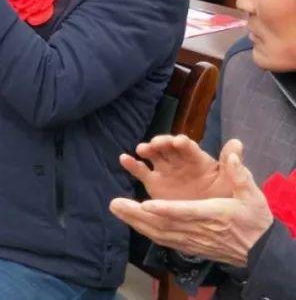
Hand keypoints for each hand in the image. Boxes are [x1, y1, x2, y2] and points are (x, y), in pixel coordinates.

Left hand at [110, 144, 273, 266]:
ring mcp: (192, 240)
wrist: (260, 251)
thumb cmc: (255, 220)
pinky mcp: (190, 246)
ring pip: (159, 232)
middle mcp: (197, 229)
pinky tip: (132, 224)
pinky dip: (146, 231)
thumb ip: (239, 174)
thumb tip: (233, 149)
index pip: (185, 212)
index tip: (146, 204)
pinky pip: (164, 240)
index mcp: (212, 214)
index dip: (166, 209)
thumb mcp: (251, 195)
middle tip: (114, 203)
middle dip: (137, 213)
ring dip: (135, 221)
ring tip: (115, 209)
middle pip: (163, 223)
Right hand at [119, 135, 241, 201]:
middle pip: (168, 148)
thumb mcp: (232, 182)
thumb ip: (232, 164)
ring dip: (146, 150)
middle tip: (154, 144)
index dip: (182, 143)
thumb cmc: (224, 198)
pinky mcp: (154, 183)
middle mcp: (179, 162)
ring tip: (140, 150)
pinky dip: (132, 165)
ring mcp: (165, 171)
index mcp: (198, 160)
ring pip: (153, 156)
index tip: (178, 142)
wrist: (214, 220)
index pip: (189, 148)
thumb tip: (237, 142)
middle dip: (161, 143)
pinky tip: (124, 159)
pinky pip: (141, 172)